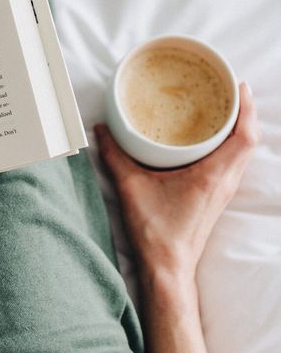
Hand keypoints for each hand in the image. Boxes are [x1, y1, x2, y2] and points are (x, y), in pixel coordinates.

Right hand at [95, 82, 259, 284]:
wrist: (168, 267)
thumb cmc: (155, 232)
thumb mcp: (130, 187)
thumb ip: (115, 155)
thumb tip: (102, 129)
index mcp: (213, 175)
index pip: (244, 136)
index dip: (247, 108)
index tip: (238, 85)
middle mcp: (225, 181)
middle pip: (249, 139)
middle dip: (244, 110)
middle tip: (228, 87)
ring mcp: (224, 189)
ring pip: (243, 151)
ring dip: (239, 126)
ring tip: (222, 105)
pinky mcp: (217, 194)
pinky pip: (234, 160)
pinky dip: (230, 142)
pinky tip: (210, 135)